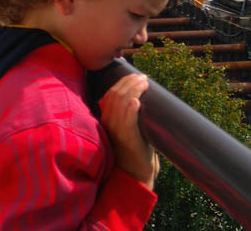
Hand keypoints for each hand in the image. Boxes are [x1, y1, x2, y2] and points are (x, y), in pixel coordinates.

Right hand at [98, 73, 158, 189]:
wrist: (136, 174)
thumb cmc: (134, 149)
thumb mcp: (126, 128)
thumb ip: (127, 114)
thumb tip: (140, 94)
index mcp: (106, 118)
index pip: (110, 93)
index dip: (123, 82)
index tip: (136, 75)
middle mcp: (107, 123)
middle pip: (115, 95)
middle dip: (130, 82)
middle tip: (143, 77)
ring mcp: (116, 131)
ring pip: (121, 104)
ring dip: (133, 90)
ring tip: (144, 83)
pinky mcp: (127, 140)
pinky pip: (126, 122)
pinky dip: (131, 110)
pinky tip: (136, 102)